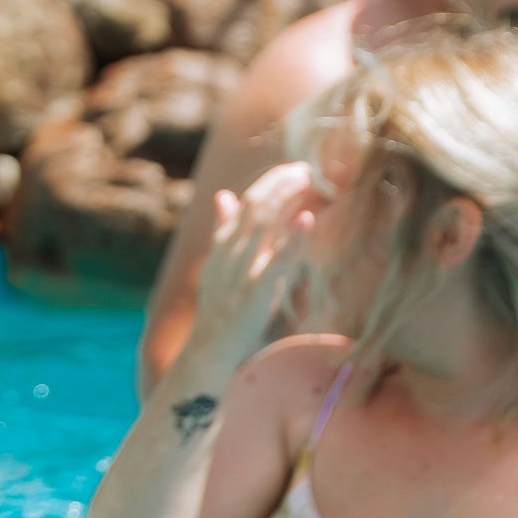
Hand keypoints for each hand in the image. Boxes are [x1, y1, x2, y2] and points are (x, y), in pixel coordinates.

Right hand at [188, 163, 316, 371]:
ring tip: (306, 179)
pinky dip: (293, 237)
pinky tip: (308, 219)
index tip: (293, 171)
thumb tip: (223, 195)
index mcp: (223, 244)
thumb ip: (224, 230)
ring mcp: (242, 269)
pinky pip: (277, 259)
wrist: (210, 348)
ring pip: (263, 222)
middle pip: (255, 205)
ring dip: (285, 197)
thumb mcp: (218, 265)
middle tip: (305, 169)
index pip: (246, 202)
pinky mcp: (256, 290)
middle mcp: (231, 251)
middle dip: (280, 182)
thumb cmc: (219, 309)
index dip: (270, 183)